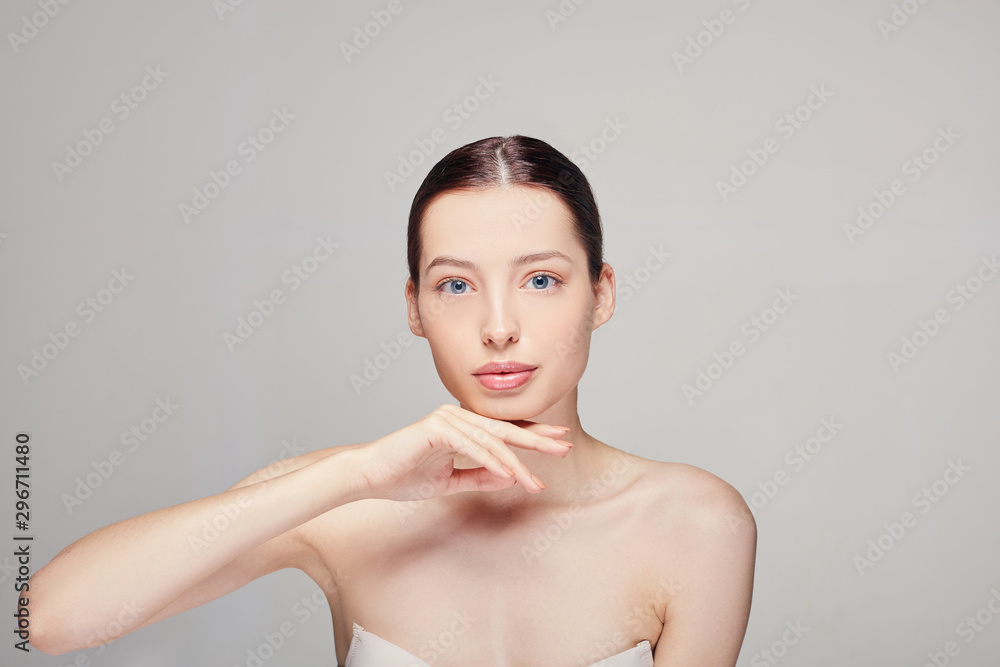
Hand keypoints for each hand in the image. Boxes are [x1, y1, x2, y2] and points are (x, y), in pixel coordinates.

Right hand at [354, 404, 572, 501]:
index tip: (558, 440)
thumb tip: (509, 476)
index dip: (532, 435)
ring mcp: (446, 419)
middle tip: (565, 445)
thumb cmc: (403, 476)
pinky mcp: (435, 428)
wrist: (369, 476)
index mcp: (460, 425)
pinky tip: (508, 473)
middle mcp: (456, 416)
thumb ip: (478, 477)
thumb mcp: (449, 481)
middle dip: (537, 439)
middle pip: (504, 429)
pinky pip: (471, 446)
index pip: (502, 430)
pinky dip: (491, 462)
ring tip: (536, 482)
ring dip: (516, 463)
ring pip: (491, 441)